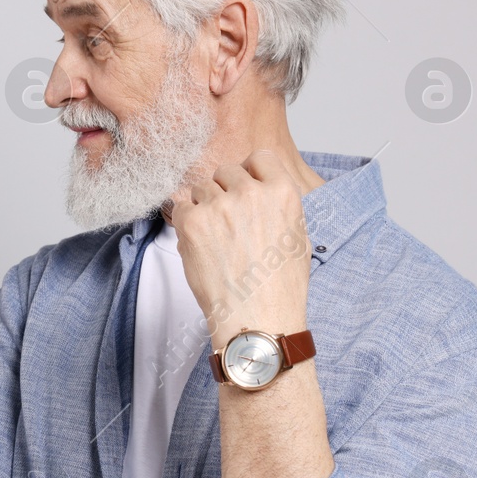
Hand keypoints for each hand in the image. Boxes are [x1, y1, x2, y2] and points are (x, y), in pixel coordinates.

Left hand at [165, 149, 313, 350]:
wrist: (256, 319)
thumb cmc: (279, 288)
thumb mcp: (297, 239)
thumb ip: (277, 207)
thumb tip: (258, 192)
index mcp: (282, 193)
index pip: (259, 157)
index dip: (248, 173)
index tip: (242, 189)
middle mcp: (251, 192)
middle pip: (225, 171)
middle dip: (223, 191)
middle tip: (226, 222)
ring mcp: (219, 206)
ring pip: (200, 188)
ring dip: (202, 207)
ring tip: (214, 240)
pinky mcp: (192, 222)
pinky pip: (179, 207)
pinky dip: (184, 223)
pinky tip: (198, 245)